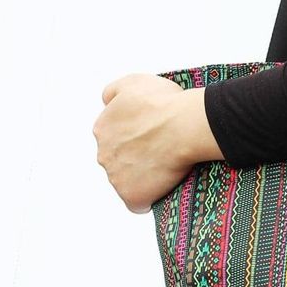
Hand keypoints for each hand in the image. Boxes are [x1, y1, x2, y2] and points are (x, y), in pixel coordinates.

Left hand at [93, 73, 222, 213]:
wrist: (183, 126)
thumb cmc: (164, 103)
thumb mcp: (133, 82)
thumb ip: (112, 92)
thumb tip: (106, 103)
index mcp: (102, 128)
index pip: (112, 137)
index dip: (133, 137)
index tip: (151, 135)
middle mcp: (103, 154)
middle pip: (117, 161)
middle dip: (135, 158)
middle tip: (161, 151)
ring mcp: (116, 177)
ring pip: (126, 182)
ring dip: (142, 177)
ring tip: (166, 168)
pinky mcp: (132, 195)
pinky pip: (137, 203)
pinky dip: (148, 198)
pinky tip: (162, 188)